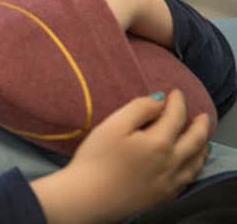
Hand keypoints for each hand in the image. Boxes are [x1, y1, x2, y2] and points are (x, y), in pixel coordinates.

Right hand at [33, 90, 210, 223]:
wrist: (90, 198)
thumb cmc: (97, 159)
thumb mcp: (113, 125)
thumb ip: (139, 108)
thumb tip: (160, 100)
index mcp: (159, 142)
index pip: (176, 116)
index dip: (177, 102)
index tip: (175, 93)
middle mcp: (172, 162)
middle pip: (195, 140)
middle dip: (200, 124)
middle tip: (202, 115)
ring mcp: (171, 182)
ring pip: (196, 161)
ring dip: (202, 146)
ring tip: (202, 138)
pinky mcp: (165, 196)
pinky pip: (189, 178)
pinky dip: (195, 166)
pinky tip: (191, 164)